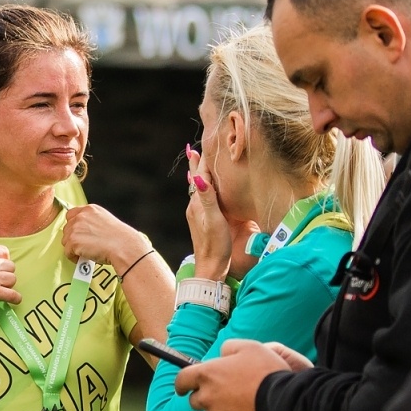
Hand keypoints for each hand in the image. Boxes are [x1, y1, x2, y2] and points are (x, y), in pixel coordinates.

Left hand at [62, 204, 149, 269]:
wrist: (123, 247)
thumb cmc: (120, 238)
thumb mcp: (105, 220)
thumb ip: (92, 221)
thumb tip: (84, 231)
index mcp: (90, 209)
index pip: (71, 214)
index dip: (73, 226)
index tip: (79, 234)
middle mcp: (81, 216)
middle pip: (67, 229)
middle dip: (74, 238)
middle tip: (85, 246)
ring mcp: (75, 228)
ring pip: (66, 241)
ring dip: (74, 248)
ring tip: (86, 253)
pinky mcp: (73, 241)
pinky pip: (67, 252)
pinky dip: (74, 258)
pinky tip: (85, 257)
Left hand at [173, 338, 302, 410]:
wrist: (284, 405)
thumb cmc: (267, 373)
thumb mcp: (250, 347)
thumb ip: (229, 347)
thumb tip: (222, 354)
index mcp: (208, 375)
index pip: (182, 380)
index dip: (182, 382)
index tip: (183, 386)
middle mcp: (207, 398)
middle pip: (195, 400)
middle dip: (205, 396)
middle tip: (224, 392)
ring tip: (240, 406)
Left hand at [185, 145, 259, 281]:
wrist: (210, 269)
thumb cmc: (215, 246)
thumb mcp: (214, 220)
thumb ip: (207, 198)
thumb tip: (197, 176)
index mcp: (197, 203)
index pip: (201, 174)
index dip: (204, 158)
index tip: (206, 141)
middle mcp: (194, 205)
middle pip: (197, 177)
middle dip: (199, 161)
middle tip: (197, 145)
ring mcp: (197, 212)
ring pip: (199, 185)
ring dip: (200, 171)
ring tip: (199, 158)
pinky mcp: (201, 219)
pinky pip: (202, 195)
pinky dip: (204, 184)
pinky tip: (203, 184)